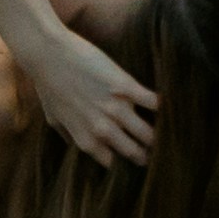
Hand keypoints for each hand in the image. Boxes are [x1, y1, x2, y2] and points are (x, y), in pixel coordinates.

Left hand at [4, 7, 155, 166]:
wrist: (48, 55)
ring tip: (170, 135)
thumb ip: (68, 135)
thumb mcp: (54, 118)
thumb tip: (78, 146)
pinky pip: (151, 102)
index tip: (134, 159)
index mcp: (85, 140)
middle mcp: (102, 129)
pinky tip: (168, 107)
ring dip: (158, 135)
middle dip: (146, 154)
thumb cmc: (48, 86)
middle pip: (134, 151)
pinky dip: (161, 106)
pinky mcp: (125, 87)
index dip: (124, 162)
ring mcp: (115, 108)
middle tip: (157, 152)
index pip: (113, 162)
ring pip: (147, 132)